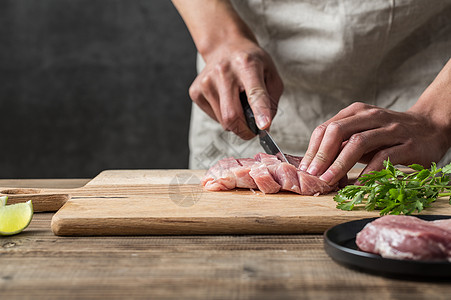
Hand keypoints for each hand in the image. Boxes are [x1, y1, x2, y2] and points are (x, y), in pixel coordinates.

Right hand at [189, 39, 282, 138]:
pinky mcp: (195, 91)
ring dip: (235, 122)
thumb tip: (263, 127)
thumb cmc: (251, 63)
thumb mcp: (271, 75)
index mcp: (247, 65)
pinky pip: (214, 117)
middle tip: (253, 131)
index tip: (263, 126)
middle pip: (232, 115)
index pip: (254, 93)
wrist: (225, 47)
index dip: (260, 112)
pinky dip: (223, 116)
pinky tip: (226, 100)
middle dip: (245, 131)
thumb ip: (271, 101)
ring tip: (238, 103)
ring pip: (223, 121)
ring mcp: (206, 82)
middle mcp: (223, 71)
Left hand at [299, 102, 450, 185]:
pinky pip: (383, 158)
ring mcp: (390, 129)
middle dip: (322, 155)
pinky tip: (357, 185)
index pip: (326, 128)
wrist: (430, 127)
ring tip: (328, 181)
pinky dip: (368, 173)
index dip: (313, 150)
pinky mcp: (407, 145)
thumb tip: (314, 165)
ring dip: (340, 164)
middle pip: (338, 132)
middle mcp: (371, 117)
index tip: (304, 169)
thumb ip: (340, 145)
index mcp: (356, 112)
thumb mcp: (361, 134)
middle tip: (313, 176)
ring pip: (358, 143)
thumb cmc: (387, 135)